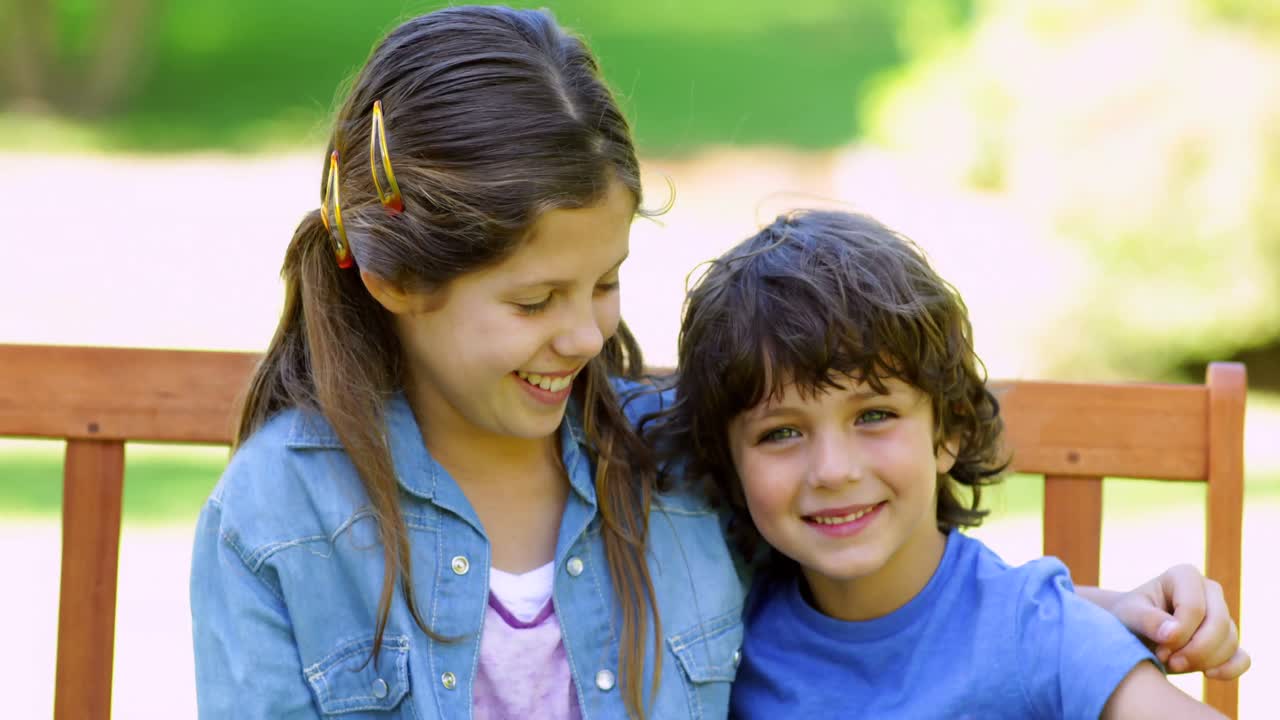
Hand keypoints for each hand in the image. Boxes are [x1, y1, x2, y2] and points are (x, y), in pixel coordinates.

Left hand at [1109, 564, 1249, 679]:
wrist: (1131, 631)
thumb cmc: (1128, 617)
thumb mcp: (1129, 615)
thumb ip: (1148, 620)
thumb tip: (1173, 634)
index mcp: (1184, 575)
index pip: (1194, 607)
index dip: (1180, 634)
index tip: (1158, 649)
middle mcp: (1209, 590)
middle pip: (1219, 624)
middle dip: (1195, 650)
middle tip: (1168, 662)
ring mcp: (1222, 614)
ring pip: (1229, 642)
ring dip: (1203, 661)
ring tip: (1172, 665)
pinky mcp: (1227, 640)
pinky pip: (1241, 657)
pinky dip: (1230, 669)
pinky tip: (1209, 675)